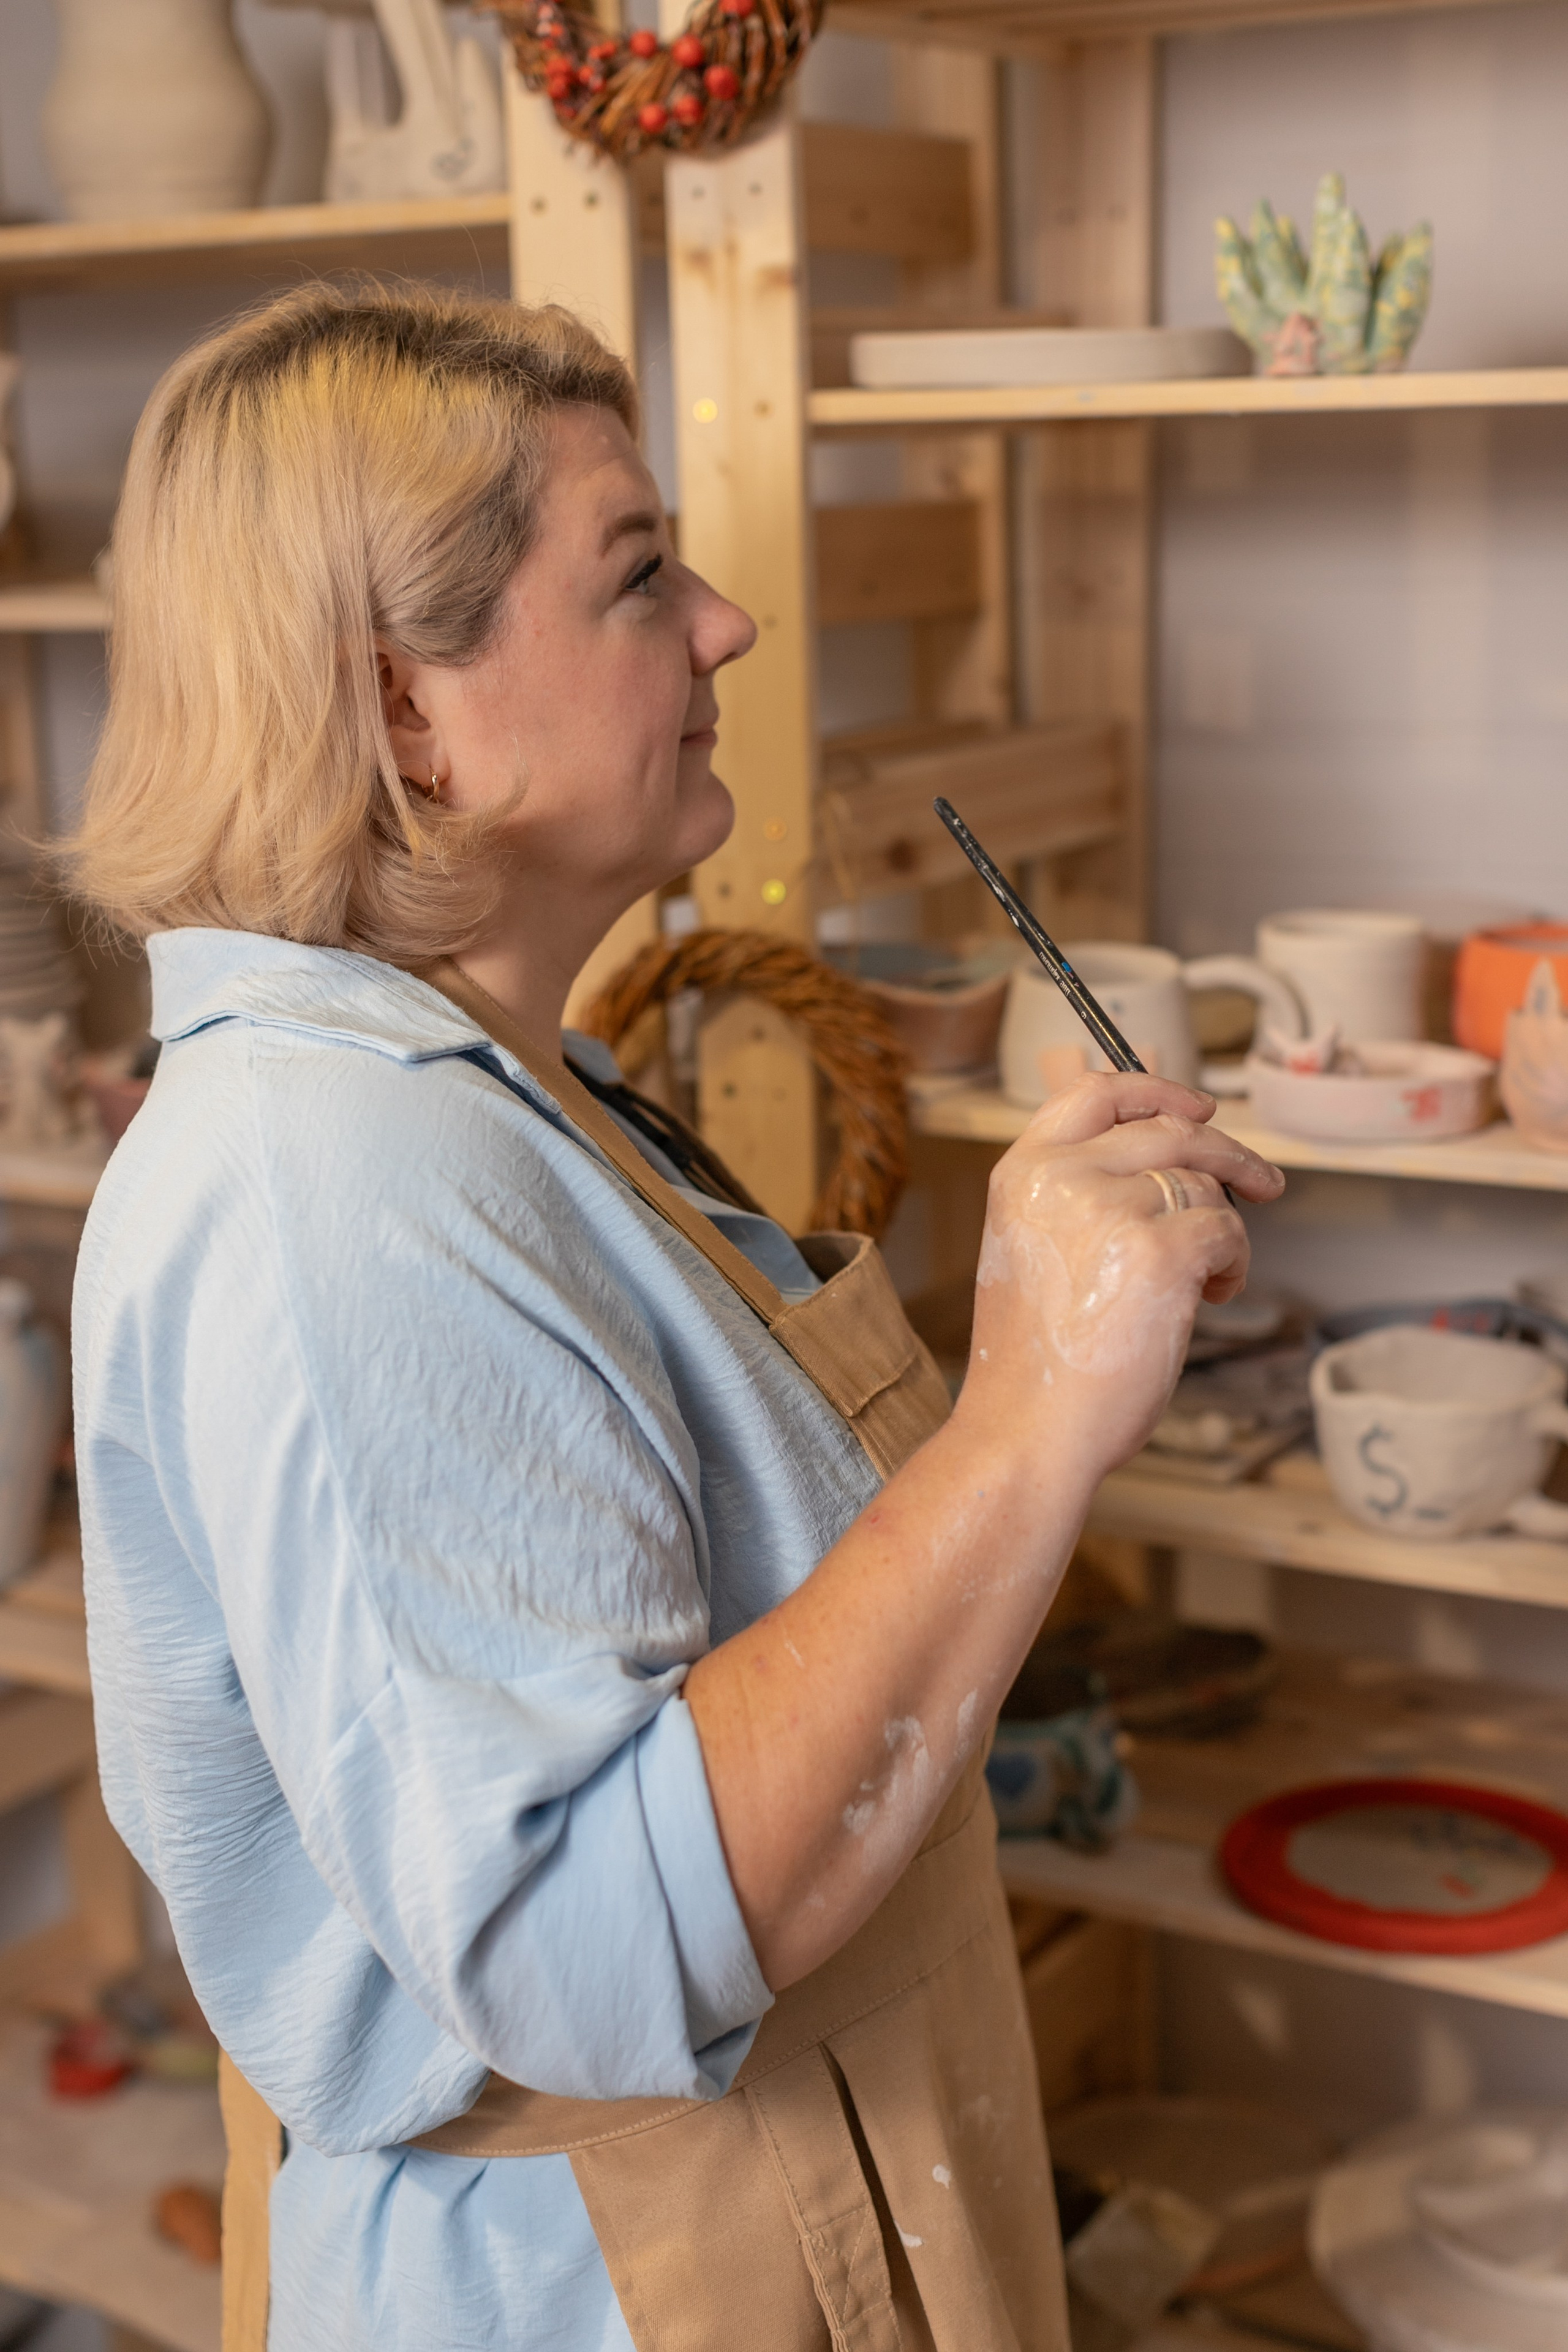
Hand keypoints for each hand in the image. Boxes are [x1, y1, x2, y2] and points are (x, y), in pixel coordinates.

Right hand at [956, 1073, 1284, 1484]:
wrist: (1028, 1432)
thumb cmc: (1037, 1364)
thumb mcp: (1036, 1251)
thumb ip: (1079, 1197)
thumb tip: (1171, 1166)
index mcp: (1023, 1173)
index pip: (1096, 1093)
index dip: (1157, 1090)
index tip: (1200, 1106)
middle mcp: (1062, 1177)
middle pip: (1170, 1130)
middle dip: (1229, 1154)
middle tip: (1263, 1183)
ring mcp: (1109, 1209)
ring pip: (1202, 1185)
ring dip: (1222, 1229)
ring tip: (1206, 1283)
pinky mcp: (1158, 1251)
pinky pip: (1225, 1229)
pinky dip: (1233, 1262)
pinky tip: (1211, 1296)